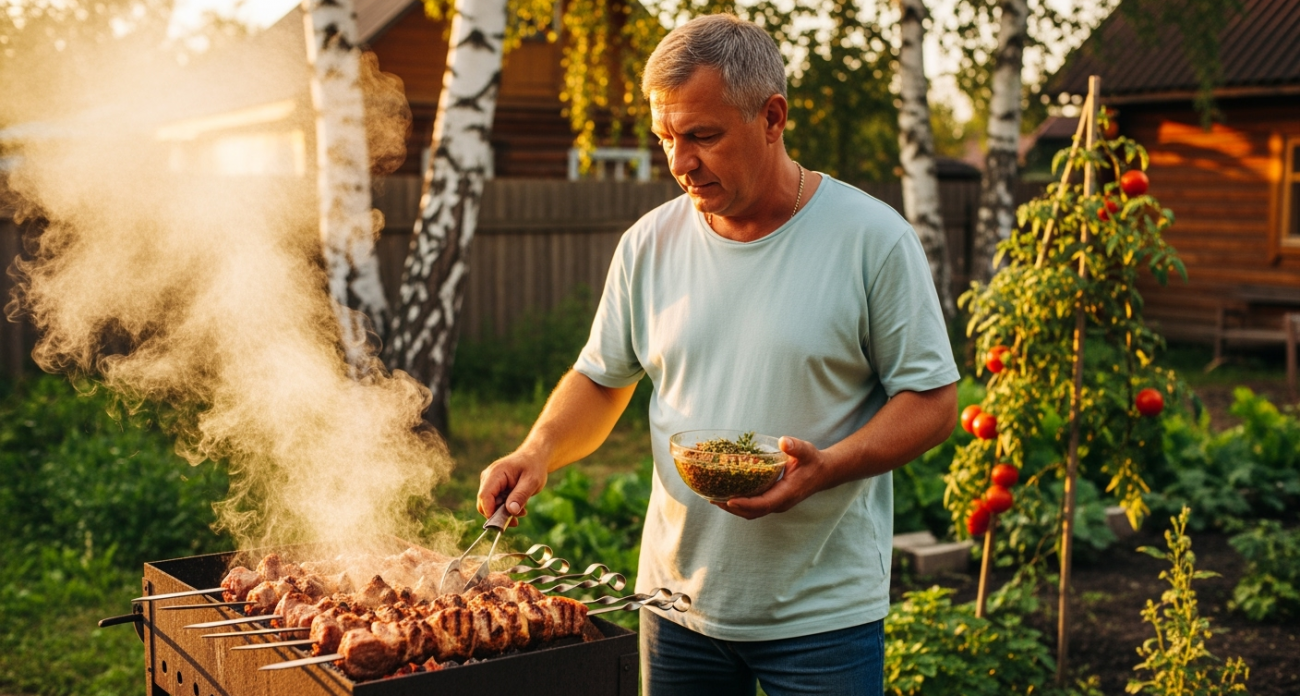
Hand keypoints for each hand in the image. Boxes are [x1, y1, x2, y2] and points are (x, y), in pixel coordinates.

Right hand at [477, 449, 549, 524]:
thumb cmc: (533, 467)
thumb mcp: (532, 481)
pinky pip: (495, 503)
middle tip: (516, 521)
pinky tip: (519, 508)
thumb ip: (521, 496)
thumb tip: (511, 511)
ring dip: (504, 512)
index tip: (502, 524)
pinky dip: (505, 508)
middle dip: (498, 515)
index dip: (490, 512)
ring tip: (522, 512)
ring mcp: (489, 483)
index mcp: (495, 473)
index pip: (485, 496)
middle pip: (484, 503)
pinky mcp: (493, 488)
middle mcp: (488, 478)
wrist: (534, 458)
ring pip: (490, 505)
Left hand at [713, 436, 830, 519]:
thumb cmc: (812, 461)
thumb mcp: (806, 451)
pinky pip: (753, 507)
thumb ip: (795, 447)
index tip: (728, 500)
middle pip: (752, 512)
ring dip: (732, 508)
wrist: (823, 473)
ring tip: (713, 498)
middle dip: (732, 508)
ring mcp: (776, 504)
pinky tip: (725, 493)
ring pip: (751, 512)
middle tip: (711, 498)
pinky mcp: (772, 502)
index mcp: (787, 494)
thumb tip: (783, 441)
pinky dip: (738, 504)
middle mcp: (780, 503)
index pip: (763, 503)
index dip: (745, 503)